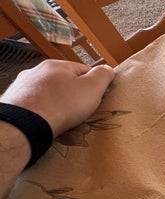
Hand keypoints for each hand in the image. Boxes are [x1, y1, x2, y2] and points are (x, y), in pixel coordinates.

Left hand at [0, 60, 114, 135]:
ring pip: (48, 94)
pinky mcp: (15, 102)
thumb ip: (102, 76)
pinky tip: (48, 121)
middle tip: (80, 111)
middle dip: (73, 96)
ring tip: (63, 119)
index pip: (83, 70)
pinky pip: (36, 106)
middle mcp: (36, 71)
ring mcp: (23, 87)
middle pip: (64, 82)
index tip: (96, 99)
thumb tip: (108, 68)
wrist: (25, 124)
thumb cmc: (61, 105)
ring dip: (57, 104)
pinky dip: (43, 112)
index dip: (93, 85)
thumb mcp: (92, 89)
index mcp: (56, 65)